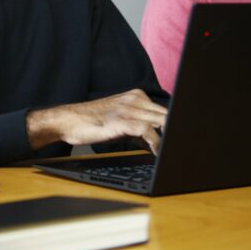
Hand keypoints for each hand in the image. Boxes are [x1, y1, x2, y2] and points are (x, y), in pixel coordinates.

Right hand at [26, 89, 167, 153]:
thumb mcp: (120, 121)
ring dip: (170, 138)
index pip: (166, 110)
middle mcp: (135, 99)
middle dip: (177, 131)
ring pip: (163, 122)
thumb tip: (159, 143)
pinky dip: (157, 144)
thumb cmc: (92, 122)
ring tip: (174, 152)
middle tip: (181, 147)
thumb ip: (140, 127)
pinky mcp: (123, 121)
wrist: (68, 120)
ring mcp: (130, 109)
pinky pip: (149, 132)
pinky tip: (157, 153)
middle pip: (168, 114)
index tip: (182, 138)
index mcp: (136, 96)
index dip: (176, 125)